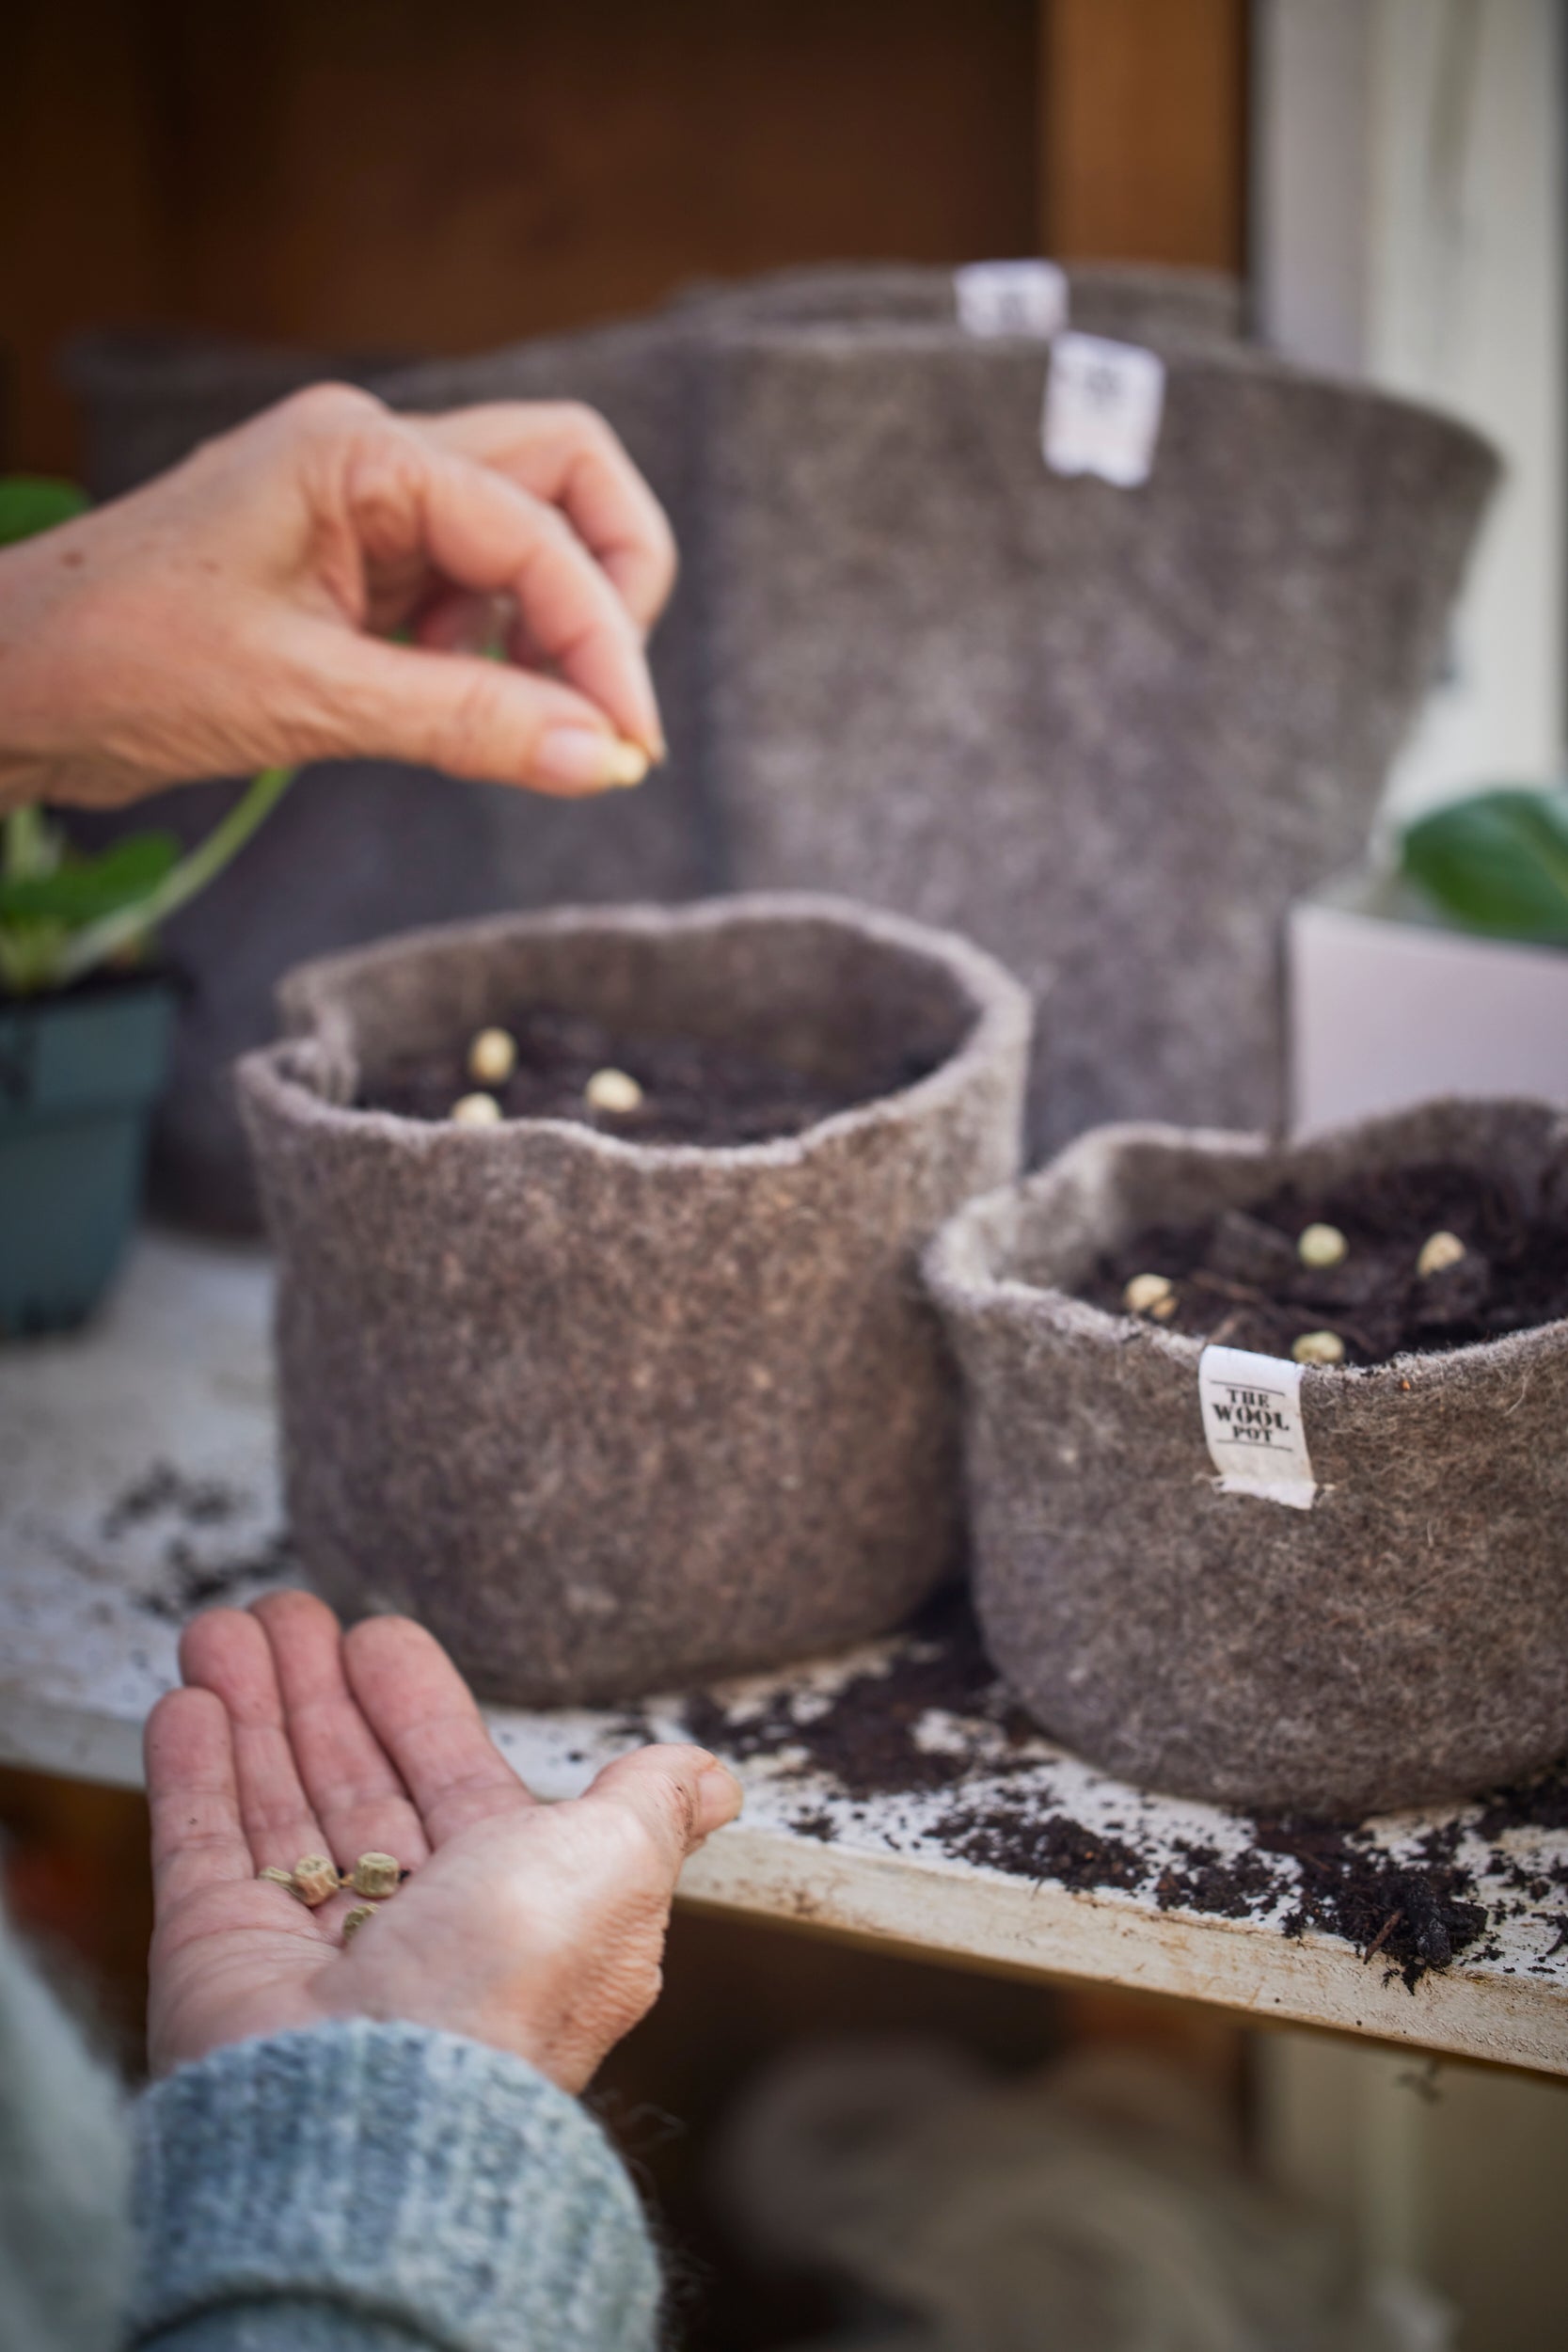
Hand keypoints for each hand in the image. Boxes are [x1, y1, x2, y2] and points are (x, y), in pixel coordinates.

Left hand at [0, 387, 676, 811]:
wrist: (13, 679)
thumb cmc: (124, 665)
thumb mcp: (308, 701)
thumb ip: (468, 722)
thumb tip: (605, 761)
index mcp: (356, 451)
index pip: (540, 529)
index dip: (603, 639)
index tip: (629, 748)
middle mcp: (373, 449)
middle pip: (566, 472)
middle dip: (609, 584)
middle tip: (605, 701)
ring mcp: (366, 493)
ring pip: (529, 521)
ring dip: (555, 614)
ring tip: (524, 712)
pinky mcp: (357, 547)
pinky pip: (472, 574)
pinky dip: (497, 639)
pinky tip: (454, 696)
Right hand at [145, 1591, 740, 2089]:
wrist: (380, 2105)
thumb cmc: (509, 1980)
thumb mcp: (617, 1862)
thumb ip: (651, 1804)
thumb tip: (714, 1780)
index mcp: (504, 1907)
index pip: (452, 1782)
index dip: (417, 1708)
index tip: (378, 1636)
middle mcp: (407, 1934)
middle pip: (353, 1784)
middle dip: (320, 1695)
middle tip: (282, 1612)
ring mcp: (304, 1952)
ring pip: (274, 1802)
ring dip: (252, 1709)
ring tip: (221, 1626)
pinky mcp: (214, 1962)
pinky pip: (201, 1849)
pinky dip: (193, 1775)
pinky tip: (185, 1700)